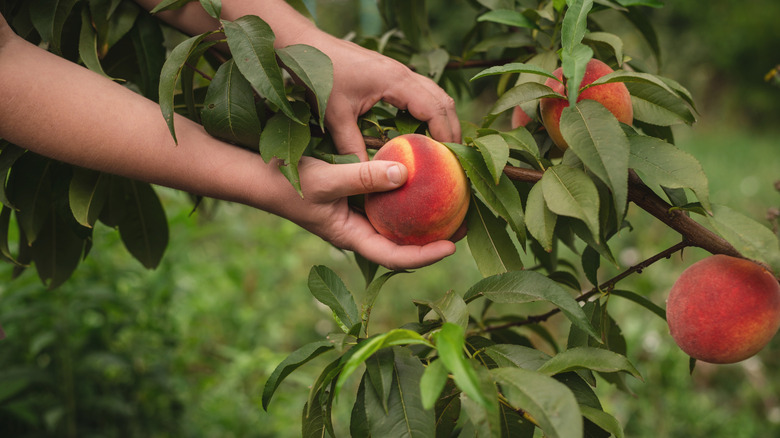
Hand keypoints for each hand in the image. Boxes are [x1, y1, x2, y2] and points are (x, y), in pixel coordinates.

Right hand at [270, 156, 457, 269]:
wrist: (259, 176)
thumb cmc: (287, 182)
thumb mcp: (326, 178)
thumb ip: (363, 176)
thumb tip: (406, 173)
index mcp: (351, 237)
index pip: (394, 257)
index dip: (425, 257)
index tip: (452, 246)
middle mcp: (357, 232)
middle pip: (402, 245)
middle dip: (433, 240)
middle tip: (464, 224)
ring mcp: (356, 218)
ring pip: (395, 225)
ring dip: (422, 220)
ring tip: (452, 205)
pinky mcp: (354, 202)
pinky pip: (386, 205)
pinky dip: (405, 199)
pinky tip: (423, 182)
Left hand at [312, 36, 460, 159]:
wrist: (307, 47)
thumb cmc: (320, 76)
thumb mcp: (335, 116)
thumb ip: (352, 147)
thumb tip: (366, 179)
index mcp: (395, 81)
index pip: (434, 109)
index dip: (446, 134)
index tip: (450, 160)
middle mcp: (403, 74)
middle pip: (443, 101)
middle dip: (452, 129)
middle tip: (454, 159)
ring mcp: (399, 72)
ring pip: (435, 95)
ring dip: (443, 120)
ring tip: (444, 148)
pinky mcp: (391, 74)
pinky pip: (421, 93)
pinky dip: (429, 112)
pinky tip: (422, 132)